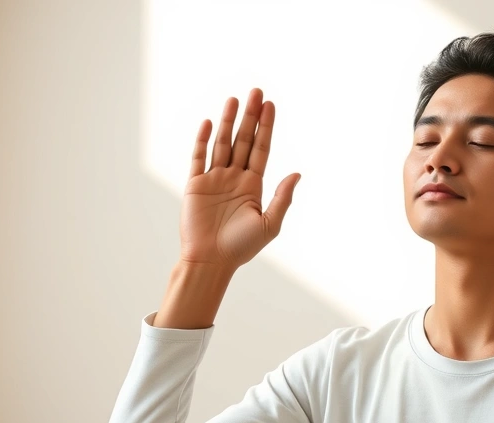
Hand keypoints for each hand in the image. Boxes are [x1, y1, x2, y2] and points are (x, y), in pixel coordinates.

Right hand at [178, 87, 299, 271]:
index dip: (266, 127)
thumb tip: (297, 173)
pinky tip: (209, 123)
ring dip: (227, 121)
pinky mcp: (195, 185)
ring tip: (234, 99)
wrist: (211, 261)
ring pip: (222, 143)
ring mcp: (214, 179)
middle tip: (256, 91)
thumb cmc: (242, 247)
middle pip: (243, 140)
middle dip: (250, 116)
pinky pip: (198, 158)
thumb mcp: (270, 223)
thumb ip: (283, 198)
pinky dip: (203, 140)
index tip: (270, 105)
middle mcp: (234, 178)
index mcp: (254, 185)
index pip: (261, 148)